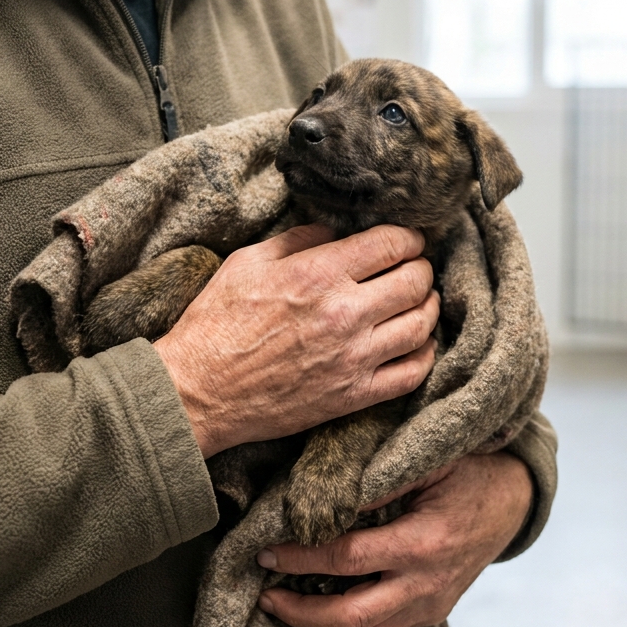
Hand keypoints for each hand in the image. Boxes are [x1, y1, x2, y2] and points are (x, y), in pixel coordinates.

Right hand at [155, 224, 439, 457]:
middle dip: (422, 268)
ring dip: (429, 307)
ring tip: (422, 301)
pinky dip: (425, 354)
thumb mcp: (246, 262)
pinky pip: (412, 374)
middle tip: (415, 267)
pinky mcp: (353, 396)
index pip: (391, 244)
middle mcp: (344, 313)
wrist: (198, 392)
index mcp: (317, 274)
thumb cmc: (215, 324)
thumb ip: (297, 240)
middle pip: (416, 281)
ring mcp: (353, 358)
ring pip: (422, 325)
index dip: (409, 236)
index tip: (409, 239)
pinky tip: (418, 343)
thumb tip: (335, 230)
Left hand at [255, 452, 532, 626]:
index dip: (300, 557)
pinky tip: (324, 599)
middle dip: (301, 612)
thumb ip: (379, 479)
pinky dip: (348, 621)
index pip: (347, 559)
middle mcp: (427, 583)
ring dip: (320, 624)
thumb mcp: (427, 461)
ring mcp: (431, 604)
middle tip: (266, 592)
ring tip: (286, 601)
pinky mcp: (431, 612)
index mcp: (424, 542)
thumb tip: (320, 496)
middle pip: (351, 618)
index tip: (267, 549)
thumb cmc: (467, 470)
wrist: (513, 499)